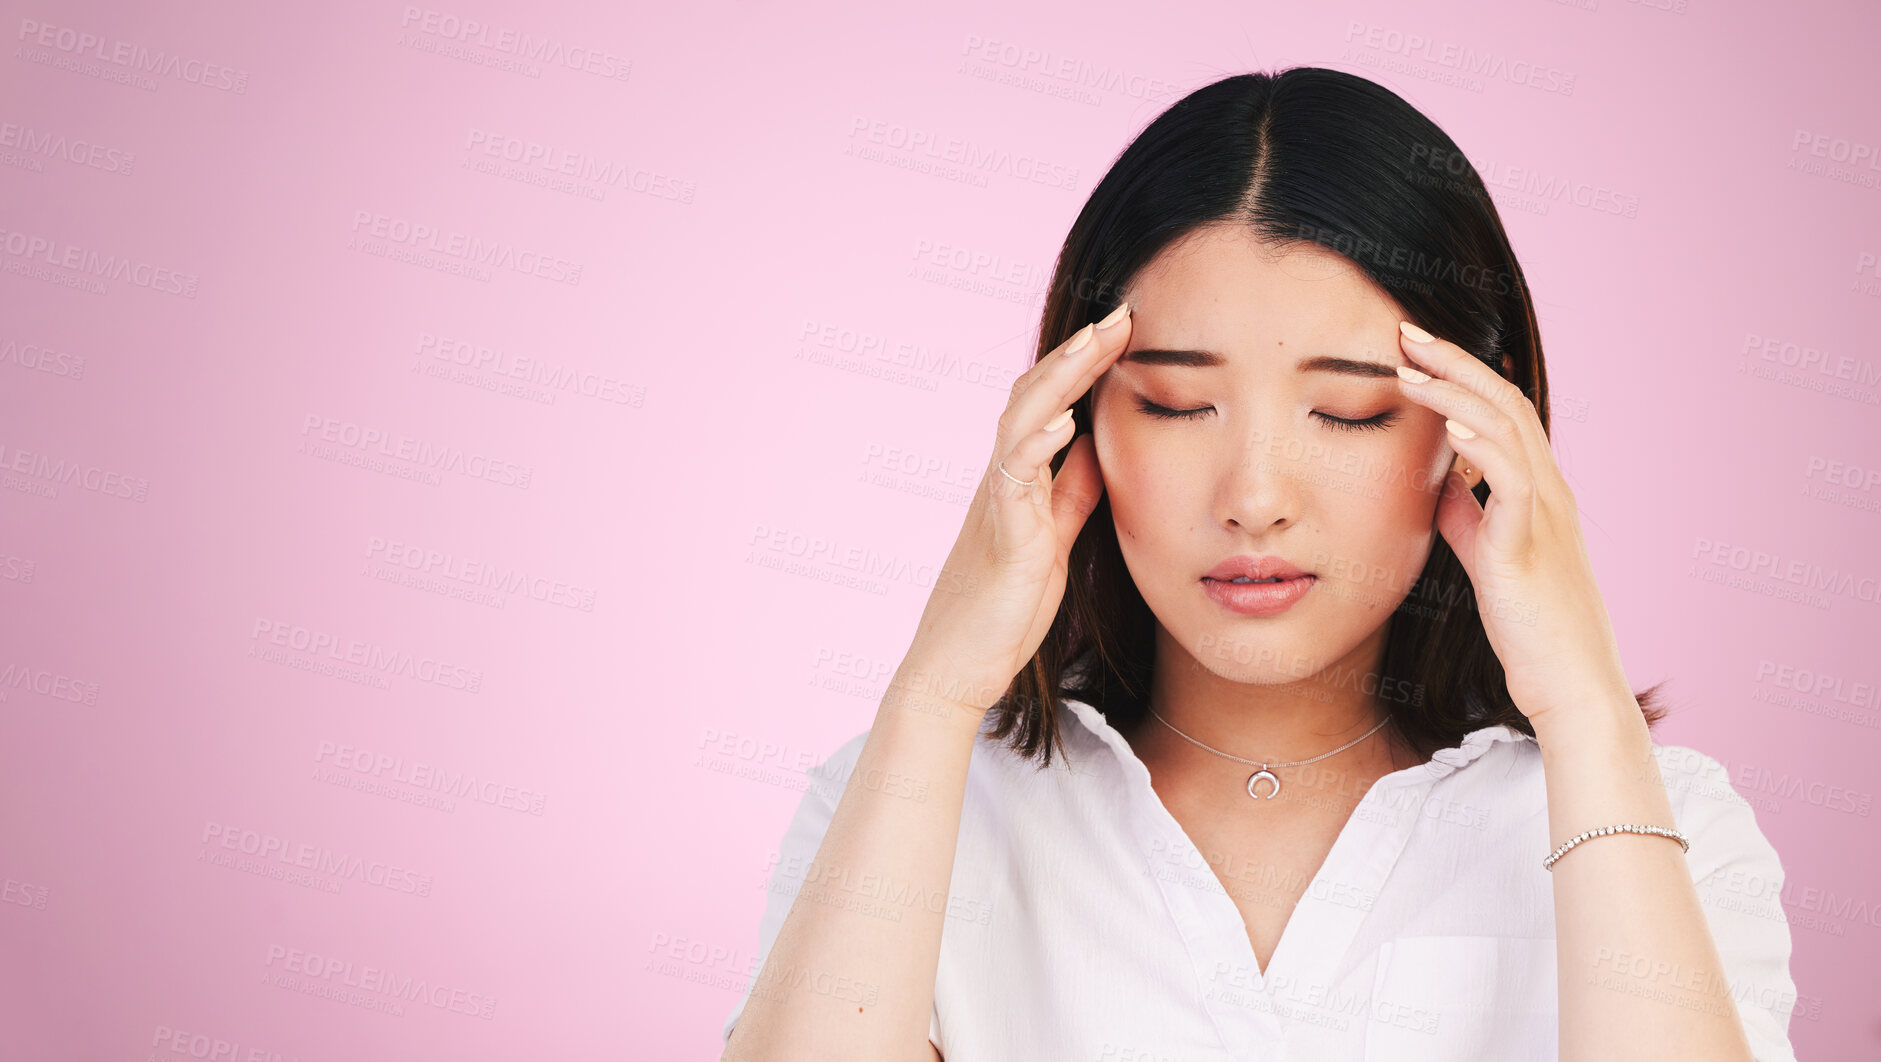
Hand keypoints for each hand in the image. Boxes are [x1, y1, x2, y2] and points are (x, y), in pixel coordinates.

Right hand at [898, 303, 1133, 712]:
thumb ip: (1071, 492)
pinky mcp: (1001, 534)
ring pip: (1021, 420)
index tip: (1127, 328)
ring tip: (1095, 340)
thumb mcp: (1054, 540)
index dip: (1085, 363)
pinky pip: (1015, 476)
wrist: (958, 666)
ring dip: (1060, 377)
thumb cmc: (1003, 610)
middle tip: (1122, 312)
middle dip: (1079, 352)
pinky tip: (1066, 419)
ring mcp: (998, 502)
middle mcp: (1004, 479)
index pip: (1051, 402)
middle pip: (1036, 394)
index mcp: (1020, 478)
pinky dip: (1039, 442)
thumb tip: (1098, 444)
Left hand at [1392, 321, 1633, 733]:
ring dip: (1457, 391)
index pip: (1502, 409)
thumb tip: (1440, 481)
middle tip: (1405, 330)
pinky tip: (1451, 424)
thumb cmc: (1530, 627)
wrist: (1571, 686)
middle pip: (1504, 401)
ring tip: (1411, 365)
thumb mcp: (1488, 555)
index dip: (1461, 372)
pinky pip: (1512, 484)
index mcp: (1540, 491)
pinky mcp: (1528, 550)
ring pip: (1508, 429)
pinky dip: (1483, 447)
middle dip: (1454, 361)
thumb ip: (1468, 515)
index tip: (1414, 347)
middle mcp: (1550, 492)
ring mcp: (1545, 517)